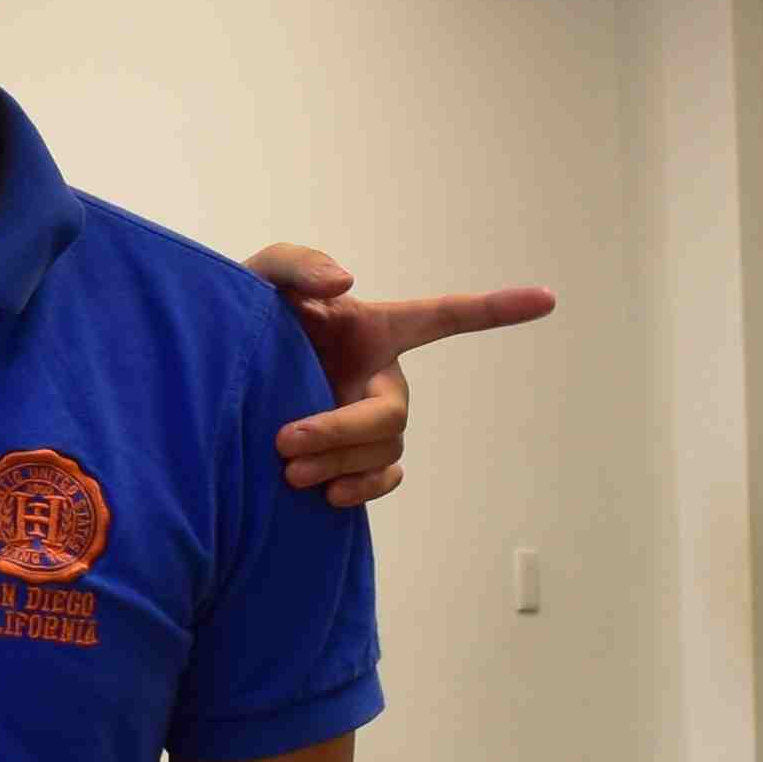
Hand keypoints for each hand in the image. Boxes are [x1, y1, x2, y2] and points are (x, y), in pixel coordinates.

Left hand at [245, 244, 560, 506]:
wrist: (214, 375)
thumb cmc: (245, 317)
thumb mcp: (265, 276)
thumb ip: (302, 264)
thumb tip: (346, 283)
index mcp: (376, 330)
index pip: (447, 316)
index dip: (497, 309)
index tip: (548, 299)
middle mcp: (381, 377)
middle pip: (391, 415)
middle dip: (342, 431)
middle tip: (284, 440)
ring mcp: (368, 421)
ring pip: (382, 453)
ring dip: (338, 465)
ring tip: (287, 470)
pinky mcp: (350, 458)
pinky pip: (383, 482)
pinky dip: (363, 491)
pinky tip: (328, 497)